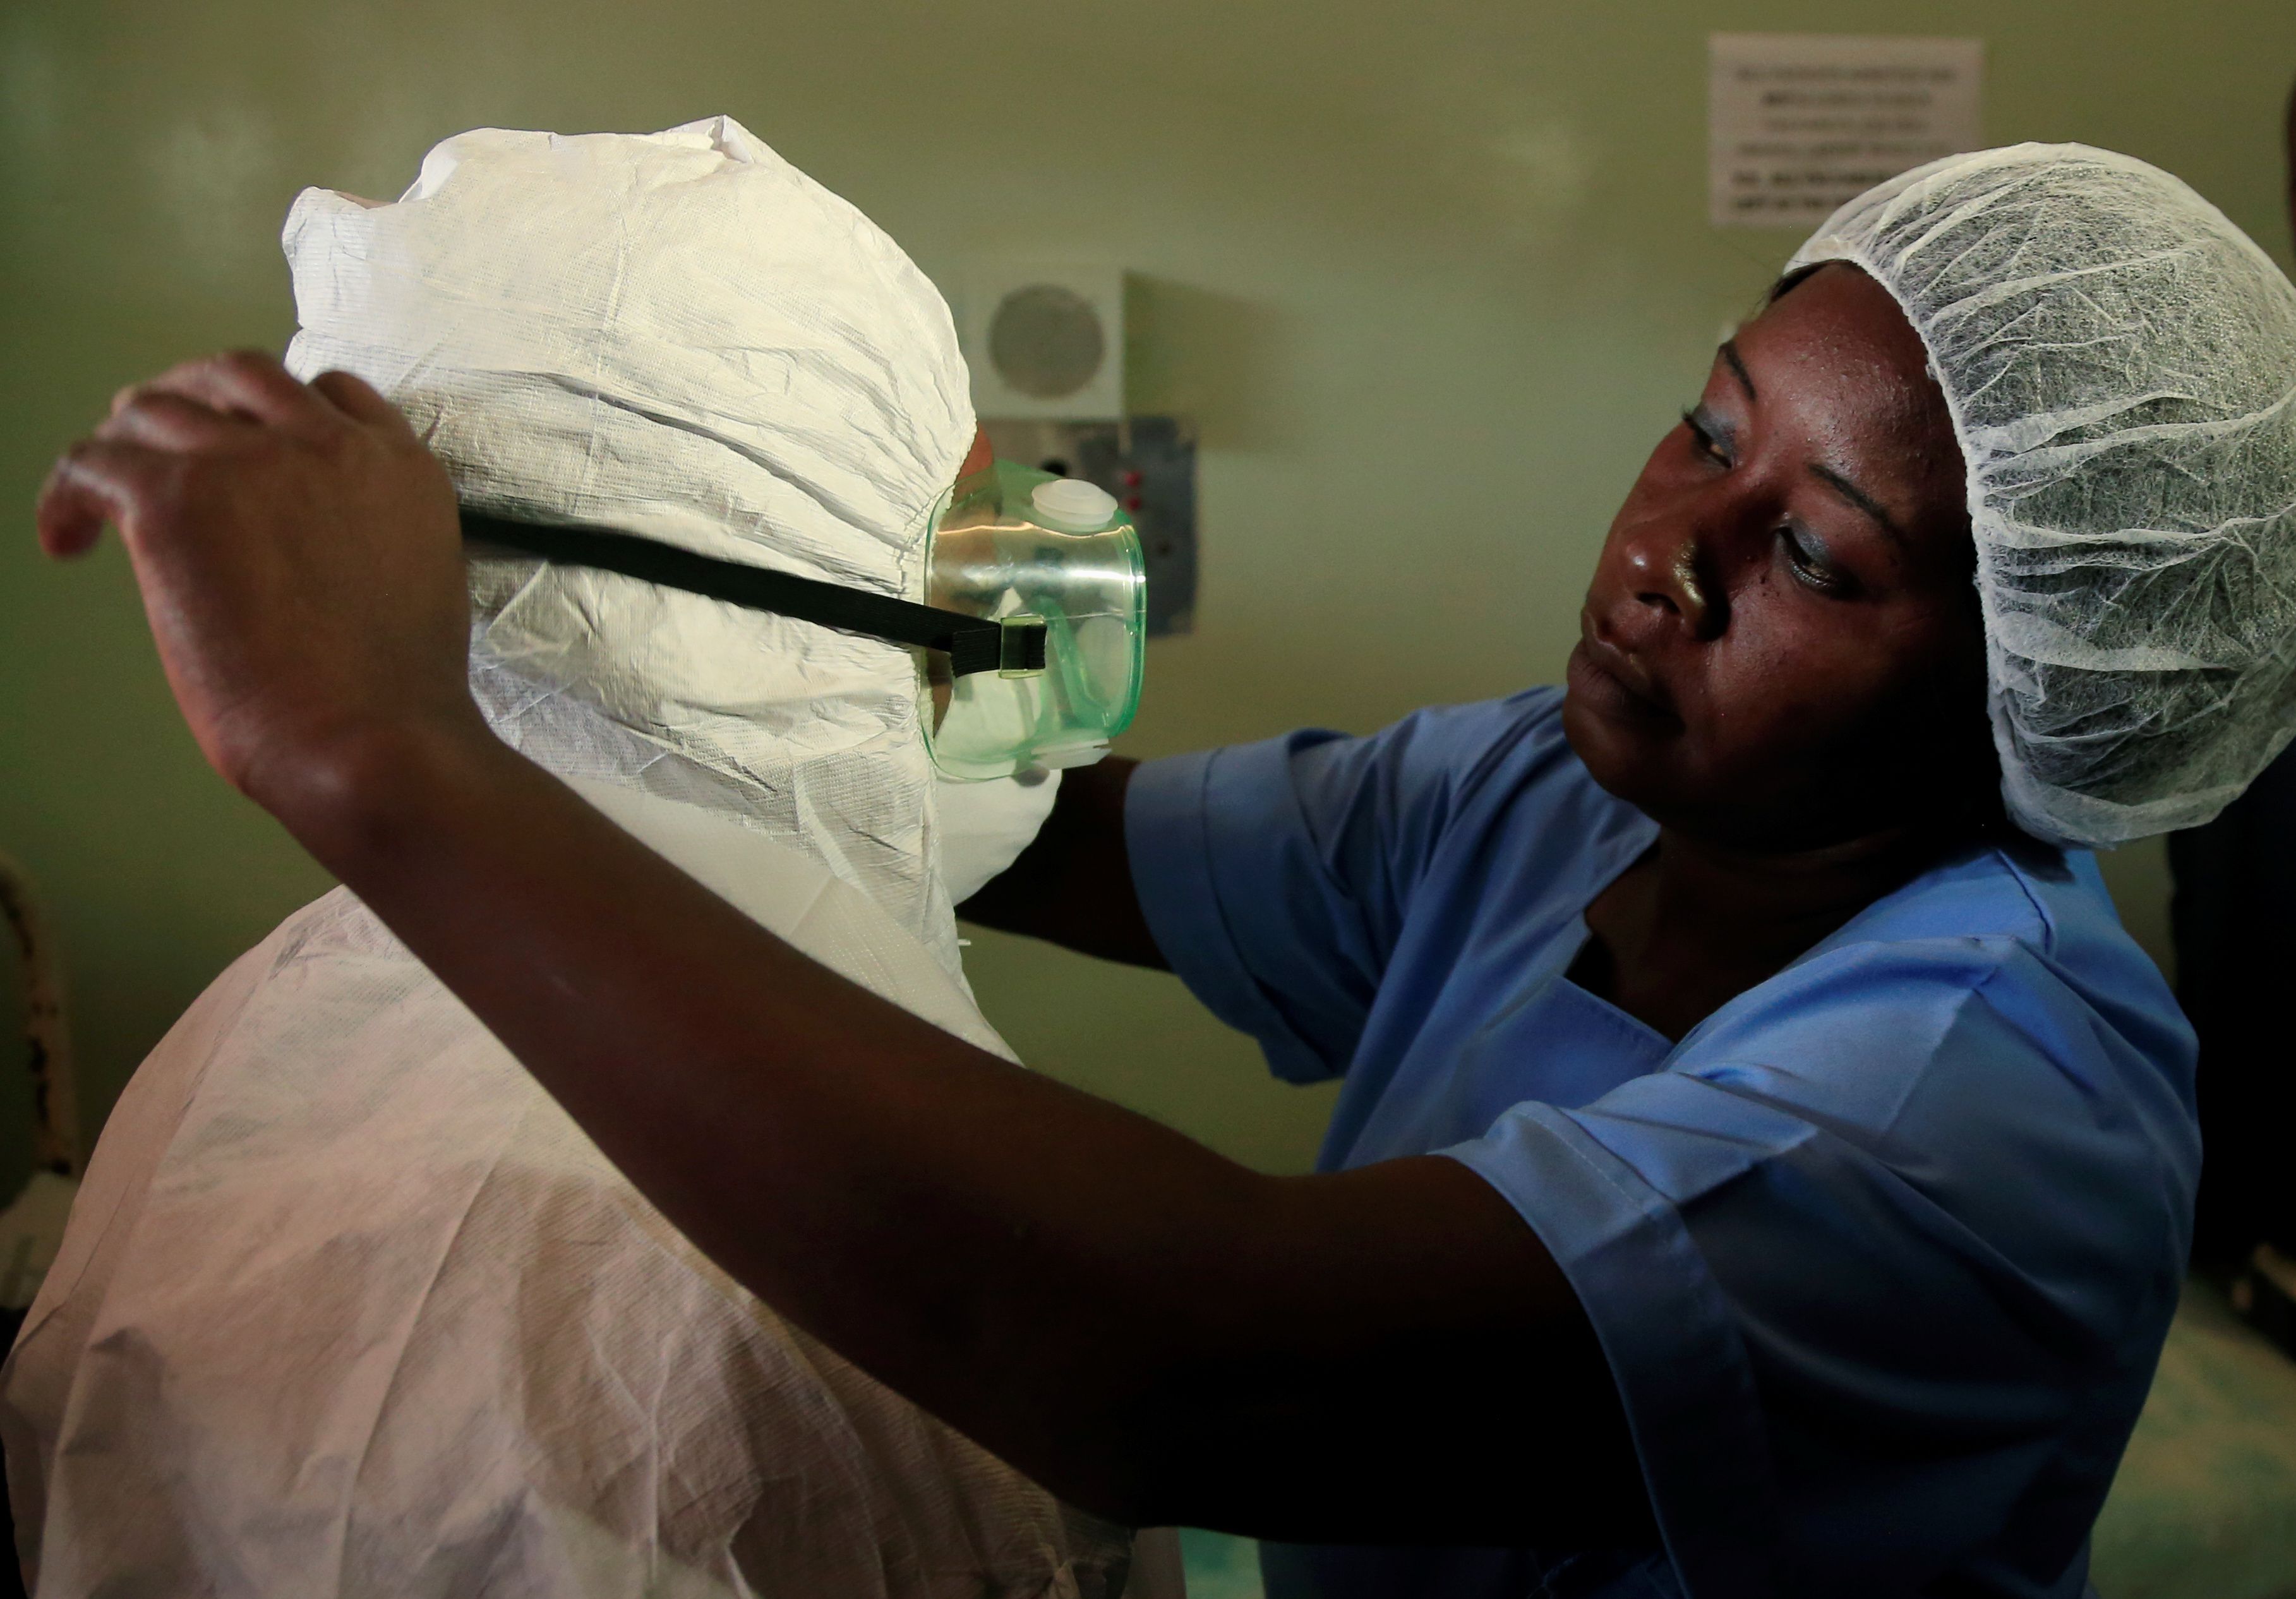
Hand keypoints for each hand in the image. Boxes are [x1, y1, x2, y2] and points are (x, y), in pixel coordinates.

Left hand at [35, 351, 484, 823]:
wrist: (371, 738)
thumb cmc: (396, 699)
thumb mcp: (415, 584)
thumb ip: (365, 538)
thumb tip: (305, 554)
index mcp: (398, 469)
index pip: (332, 393)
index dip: (276, 413)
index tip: (248, 444)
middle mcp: (329, 445)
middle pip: (239, 374)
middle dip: (191, 397)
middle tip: (158, 442)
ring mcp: (253, 461)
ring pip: (158, 406)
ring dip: (125, 441)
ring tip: (104, 490)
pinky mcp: (178, 496)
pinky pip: (93, 463)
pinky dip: (67, 496)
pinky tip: (66, 538)